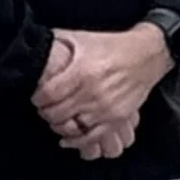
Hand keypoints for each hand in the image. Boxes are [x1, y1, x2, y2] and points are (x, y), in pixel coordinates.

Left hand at [34, 22, 169, 154]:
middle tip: (45, 107)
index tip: (37, 96)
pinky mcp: (116, 119)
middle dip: (46, 112)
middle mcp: (93, 93)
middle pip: (57, 114)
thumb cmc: (112, 46)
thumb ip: (57, 42)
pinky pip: (91, 138)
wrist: (146, 55)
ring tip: (58, 117)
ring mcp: (106, 109)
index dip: (38, 98)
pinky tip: (69, 137)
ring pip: (71, 128)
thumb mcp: (81, 38)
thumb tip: (34, 46)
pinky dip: (77, 141)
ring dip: (60, 125)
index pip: (48, 94)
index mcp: (82, 72)